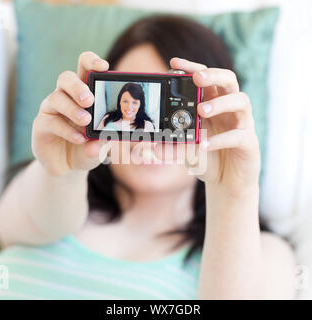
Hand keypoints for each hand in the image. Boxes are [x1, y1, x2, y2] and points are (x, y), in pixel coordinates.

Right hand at [32, 51, 107, 175]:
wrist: (69, 166)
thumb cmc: (88, 147)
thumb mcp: (102, 143)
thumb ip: (106, 140)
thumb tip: (104, 140)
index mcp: (83, 93)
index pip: (84, 68)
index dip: (91, 62)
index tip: (103, 67)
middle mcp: (65, 96)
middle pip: (66, 78)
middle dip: (77, 86)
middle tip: (89, 100)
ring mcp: (52, 109)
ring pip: (56, 98)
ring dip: (72, 109)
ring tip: (85, 121)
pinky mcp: (41, 124)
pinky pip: (50, 121)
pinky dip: (66, 130)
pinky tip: (79, 139)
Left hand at [170, 58, 260, 195]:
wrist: (225, 182)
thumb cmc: (207, 159)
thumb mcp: (186, 151)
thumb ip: (173, 146)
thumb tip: (155, 145)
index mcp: (214, 105)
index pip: (206, 79)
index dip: (192, 68)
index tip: (174, 64)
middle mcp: (229, 110)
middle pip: (229, 80)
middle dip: (212, 75)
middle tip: (196, 78)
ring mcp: (242, 124)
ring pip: (241, 101)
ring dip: (220, 103)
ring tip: (202, 110)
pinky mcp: (248, 143)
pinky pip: (238, 135)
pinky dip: (220, 139)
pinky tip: (204, 144)